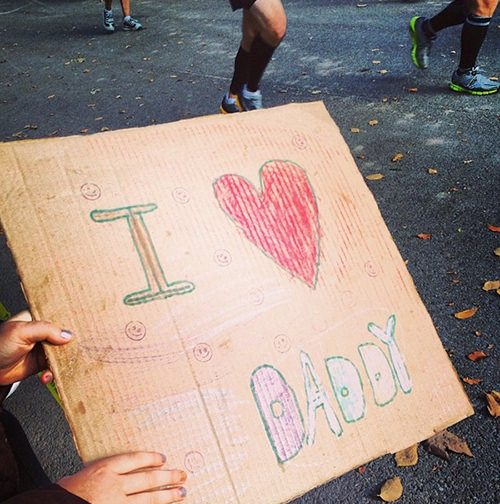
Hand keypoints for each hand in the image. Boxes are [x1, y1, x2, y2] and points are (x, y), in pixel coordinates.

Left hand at [0, 311, 71, 385]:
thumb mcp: (21, 332)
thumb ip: (45, 330)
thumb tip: (67, 334)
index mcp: (38, 319)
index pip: (60, 318)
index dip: (71, 324)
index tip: (82, 331)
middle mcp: (43, 333)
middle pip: (65, 337)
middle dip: (70, 346)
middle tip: (75, 352)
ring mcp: (43, 348)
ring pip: (62, 353)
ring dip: (63, 362)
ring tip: (57, 367)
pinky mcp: (41, 363)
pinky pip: (55, 367)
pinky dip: (53, 373)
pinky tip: (46, 376)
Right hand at [58, 452, 186, 503]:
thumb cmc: (63, 494)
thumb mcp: (81, 477)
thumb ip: (102, 474)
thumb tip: (118, 474)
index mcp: (104, 469)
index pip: (134, 459)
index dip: (151, 458)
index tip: (163, 457)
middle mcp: (113, 485)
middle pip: (148, 478)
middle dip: (168, 477)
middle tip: (182, 474)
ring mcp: (116, 503)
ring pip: (149, 498)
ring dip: (168, 495)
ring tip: (181, 492)